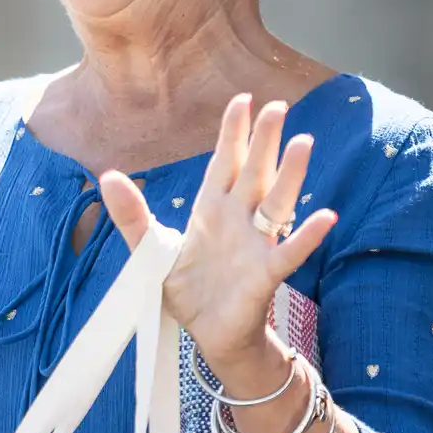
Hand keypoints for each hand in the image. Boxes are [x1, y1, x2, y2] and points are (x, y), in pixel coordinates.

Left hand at [100, 95, 336, 366]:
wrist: (206, 332)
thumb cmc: (185, 286)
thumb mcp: (150, 248)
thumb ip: (132, 214)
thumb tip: (108, 177)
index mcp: (211, 209)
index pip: (223, 162)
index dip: (233, 133)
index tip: (243, 100)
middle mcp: (237, 220)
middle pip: (254, 173)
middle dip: (264, 140)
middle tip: (278, 105)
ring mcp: (255, 244)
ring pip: (277, 203)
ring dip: (291, 175)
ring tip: (304, 143)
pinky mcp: (265, 274)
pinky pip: (289, 252)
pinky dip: (307, 236)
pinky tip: (325, 217)